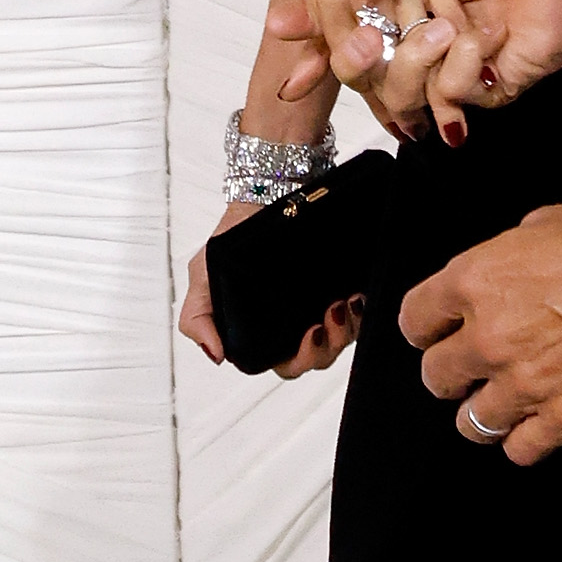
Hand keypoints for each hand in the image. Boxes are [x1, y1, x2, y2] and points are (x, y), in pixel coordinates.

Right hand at [178, 199, 360, 378]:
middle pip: (319, 357)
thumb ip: (198, 317)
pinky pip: (361, 315)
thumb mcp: (204, 274)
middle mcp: (295, 324)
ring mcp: (321, 307)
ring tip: (343, 302)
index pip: (288, 364)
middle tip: (327, 317)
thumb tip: (217, 355)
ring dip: (347, 328)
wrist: (263, 196)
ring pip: (342, 340)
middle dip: (328, 346)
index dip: (301, 358)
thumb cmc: (234, 237)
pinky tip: (356, 296)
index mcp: (265, 333)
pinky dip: (363, 312)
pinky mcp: (343, 288)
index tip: (310, 331)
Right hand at [269, 0, 561, 140]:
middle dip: (356, 57)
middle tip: (375, 42)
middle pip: (354, 66)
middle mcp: (408, 34)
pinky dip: (462, 68)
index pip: (336, 22)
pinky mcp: (473, 90)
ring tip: (451, 26)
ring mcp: (438, 66)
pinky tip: (485, 41)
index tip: (285, 31)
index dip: (313, 34)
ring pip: (394, 91)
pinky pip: (446, 96)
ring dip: (417, 59)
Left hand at [402, 197, 561, 465]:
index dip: (425, 326)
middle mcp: (488, 337)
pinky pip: (521, 449)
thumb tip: (510, 267)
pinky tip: (535, 425)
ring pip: (471, 423)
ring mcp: (524, 383)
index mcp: (476, 280)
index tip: (434, 331)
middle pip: (436, 376)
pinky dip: (524, 440)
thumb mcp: (548, 221)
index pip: (415, 318)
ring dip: (482, 412)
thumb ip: (511, 253)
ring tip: (500, 402)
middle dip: (451, 370)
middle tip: (469, 367)